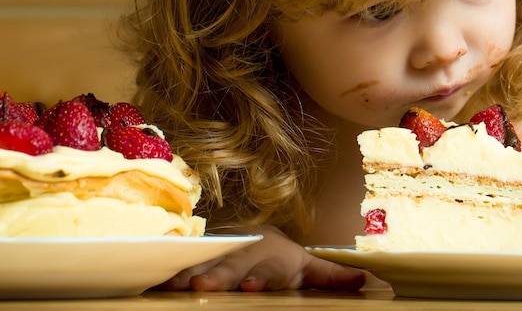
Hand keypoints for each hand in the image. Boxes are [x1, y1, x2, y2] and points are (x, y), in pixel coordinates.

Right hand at [162, 225, 365, 291]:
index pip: (263, 270)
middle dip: (217, 275)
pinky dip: (168, 273)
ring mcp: (218, 257)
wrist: (251, 234)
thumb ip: (331, 276)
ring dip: (186, 273)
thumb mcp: (305, 266)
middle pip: (229, 266)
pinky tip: (154, 282)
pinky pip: (182, 265)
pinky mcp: (199, 261)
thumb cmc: (280, 257)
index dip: (258, 278)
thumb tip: (366, 281)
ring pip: (202, 263)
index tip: (253, 287)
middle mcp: (241, 255)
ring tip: (172, 285)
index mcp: (268, 259)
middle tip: (202, 286)